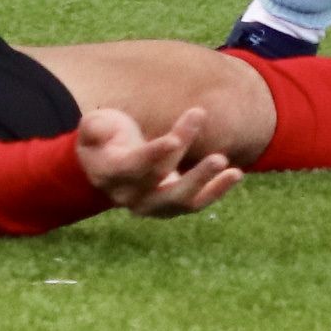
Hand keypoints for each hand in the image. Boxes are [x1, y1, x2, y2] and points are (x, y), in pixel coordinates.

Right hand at [75, 105, 241, 217]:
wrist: (112, 159)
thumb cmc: (104, 136)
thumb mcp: (95, 125)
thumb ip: (95, 127)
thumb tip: (99, 128)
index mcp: (108, 174)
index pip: (133, 167)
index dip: (154, 154)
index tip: (175, 140)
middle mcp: (129, 197)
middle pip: (161, 182)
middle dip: (187, 164)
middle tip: (214, 149)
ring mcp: (151, 205)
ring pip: (180, 200)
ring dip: (205, 183)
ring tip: (230, 167)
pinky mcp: (171, 205)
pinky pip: (194, 203)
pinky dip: (215, 191)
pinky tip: (235, 174)